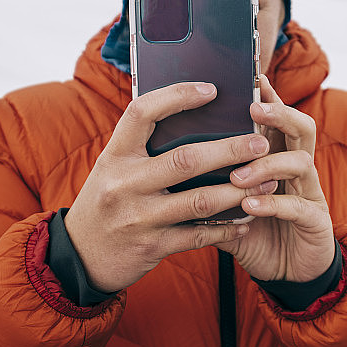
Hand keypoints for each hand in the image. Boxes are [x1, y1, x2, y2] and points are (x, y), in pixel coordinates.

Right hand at [65, 82, 273, 291]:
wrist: (79, 257)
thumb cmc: (106, 202)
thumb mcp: (112, 168)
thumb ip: (143, 147)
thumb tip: (193, 117)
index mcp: (114, 155)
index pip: (142, 112)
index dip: (177, 96)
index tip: (212, 89)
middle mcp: (125, 183)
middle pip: (186, 159)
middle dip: (230, 149)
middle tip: (260, 143)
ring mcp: (139, 217)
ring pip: (201, 200)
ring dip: (239, 191)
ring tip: (267, 181)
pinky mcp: (152, 246)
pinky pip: (199, 235)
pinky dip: (227, 227)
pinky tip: (247, 219)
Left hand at [216, 75, 334, 282]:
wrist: (289, 273)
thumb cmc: (255, 231)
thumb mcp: (226, 205)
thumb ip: (206, 185)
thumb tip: (166, 165)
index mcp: (277, 158)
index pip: (277, 119)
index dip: (269, 97)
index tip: (253, 78)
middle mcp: (298, 170)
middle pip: (301, 128)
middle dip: (279, 114)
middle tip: (254, 109)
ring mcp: (310, 194)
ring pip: (301, 163)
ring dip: (269, 165)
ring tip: (240, 175)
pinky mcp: (316, 222)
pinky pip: (299, 207)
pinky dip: (274, 204)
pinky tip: (250, 207)